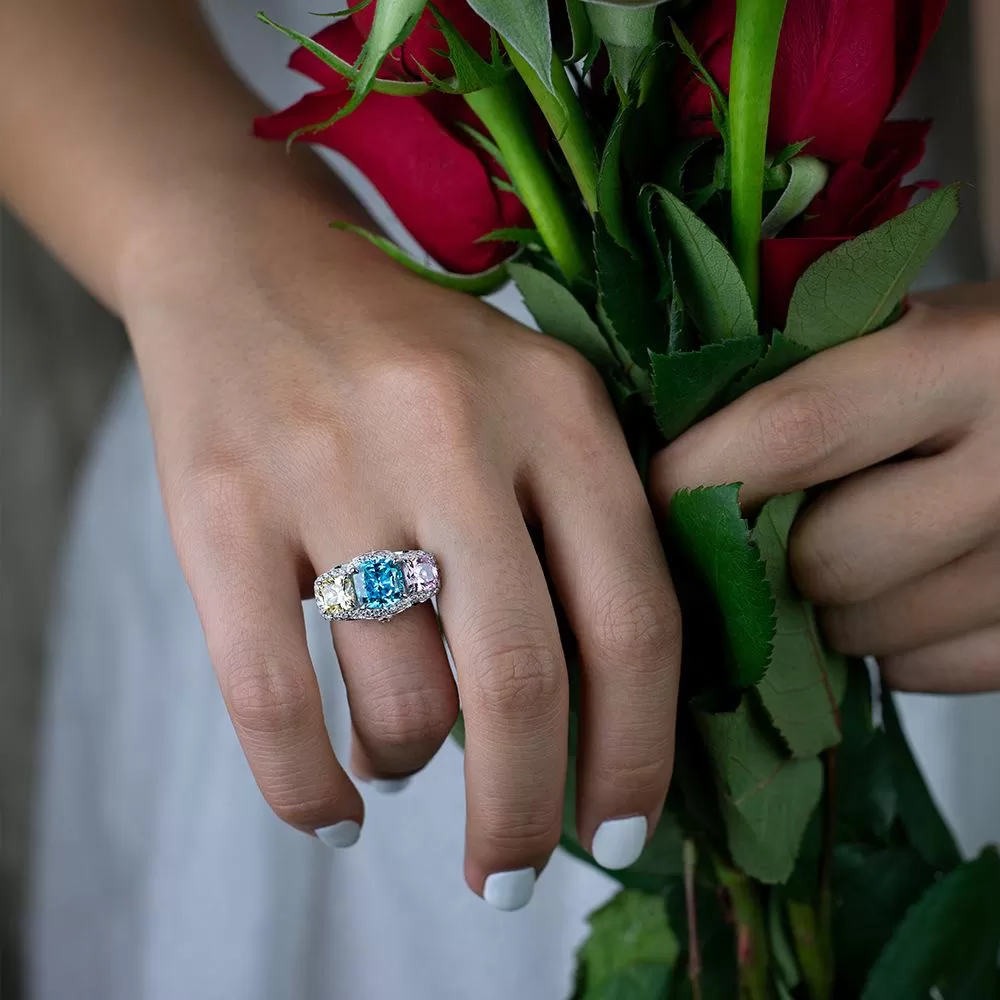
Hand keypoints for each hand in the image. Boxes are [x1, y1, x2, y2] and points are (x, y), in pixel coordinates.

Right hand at [125, 220, 679, 908]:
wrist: (250, 262)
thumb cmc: (412, 354)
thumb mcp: (531, 401)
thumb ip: (583, 533)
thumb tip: (599, 719)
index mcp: (558, 408)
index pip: (633, 618)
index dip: (639, 750)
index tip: (623, 833)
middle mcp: (452, 432)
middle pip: (519, 682)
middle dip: (527, 813)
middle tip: (514, 873)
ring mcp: (329, 467)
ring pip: (398, 697)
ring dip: (411, 766)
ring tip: (404, 762)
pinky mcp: (221, 509)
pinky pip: (271, 700)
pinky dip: (305, 788)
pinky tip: (331, 812)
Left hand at [651, 286, 999, 693]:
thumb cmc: (973, 354)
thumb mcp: (901, 323)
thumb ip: (797, 372)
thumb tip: (664, 444)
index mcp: (967, 358)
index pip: (795, 433)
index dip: (701, 474)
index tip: (656, 492)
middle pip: (824, 560)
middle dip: (767, 557)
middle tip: (758, 525)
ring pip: (865, 633)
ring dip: (824, 605)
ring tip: (851, 540)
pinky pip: (919, 672)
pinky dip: (891, 643)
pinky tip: (910, 581)